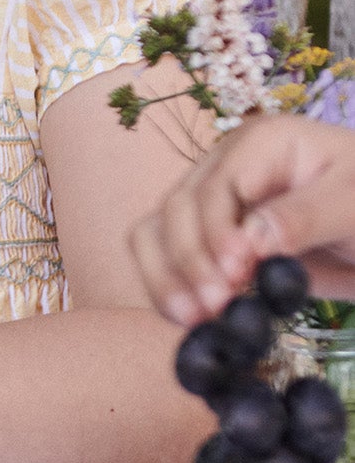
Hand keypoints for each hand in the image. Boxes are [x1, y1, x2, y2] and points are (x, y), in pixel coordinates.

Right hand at [129, 114, 354, 327]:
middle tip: (218, 306)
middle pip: (177, 209)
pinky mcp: (208, 240)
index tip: (238, 275)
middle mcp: (225, 167)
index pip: (215, 186)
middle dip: (191, 260)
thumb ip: (305, 216)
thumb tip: (250, 242)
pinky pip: (164, 257)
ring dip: (167, 277)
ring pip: (156, 232)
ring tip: (196, 318)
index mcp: (260, 144)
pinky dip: (166, 287)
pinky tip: (188, 317)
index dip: (216, 232)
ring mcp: (212, 204)